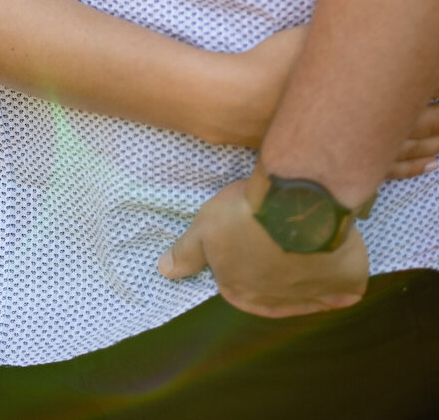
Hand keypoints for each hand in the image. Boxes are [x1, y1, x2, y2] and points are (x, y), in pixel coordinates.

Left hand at [157, 178, 368, 317]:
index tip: (252, 228)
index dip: (245, 250)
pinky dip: (342, 270)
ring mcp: (315, 299)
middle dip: (276, 260)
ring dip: (308, 265)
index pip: (239, 279)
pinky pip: (345, 284)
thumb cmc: (245, 214)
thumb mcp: (205, 227)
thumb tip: (164, 272)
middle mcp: (277, 306)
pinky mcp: (347, 288)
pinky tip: (334, 248)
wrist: (296, 205)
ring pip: (311, 284)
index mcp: (241, 294)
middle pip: (276, 283)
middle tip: (280, 227)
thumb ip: (187, 252)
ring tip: (307, 232)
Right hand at [231, 33, 438, 178]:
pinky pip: (381, 172)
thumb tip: (367, 25)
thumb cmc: (271, 67)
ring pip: (399, 156)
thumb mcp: (310, 41)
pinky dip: (404, 169)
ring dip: (425, 152)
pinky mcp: (331, 165)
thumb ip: (342, 38)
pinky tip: (417, 166)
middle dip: (437, 128)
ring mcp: (345, 153)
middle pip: (412, 132)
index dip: (435, 103)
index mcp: (358, 101)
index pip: (411, 105)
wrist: (234, 101)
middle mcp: (359, 132)